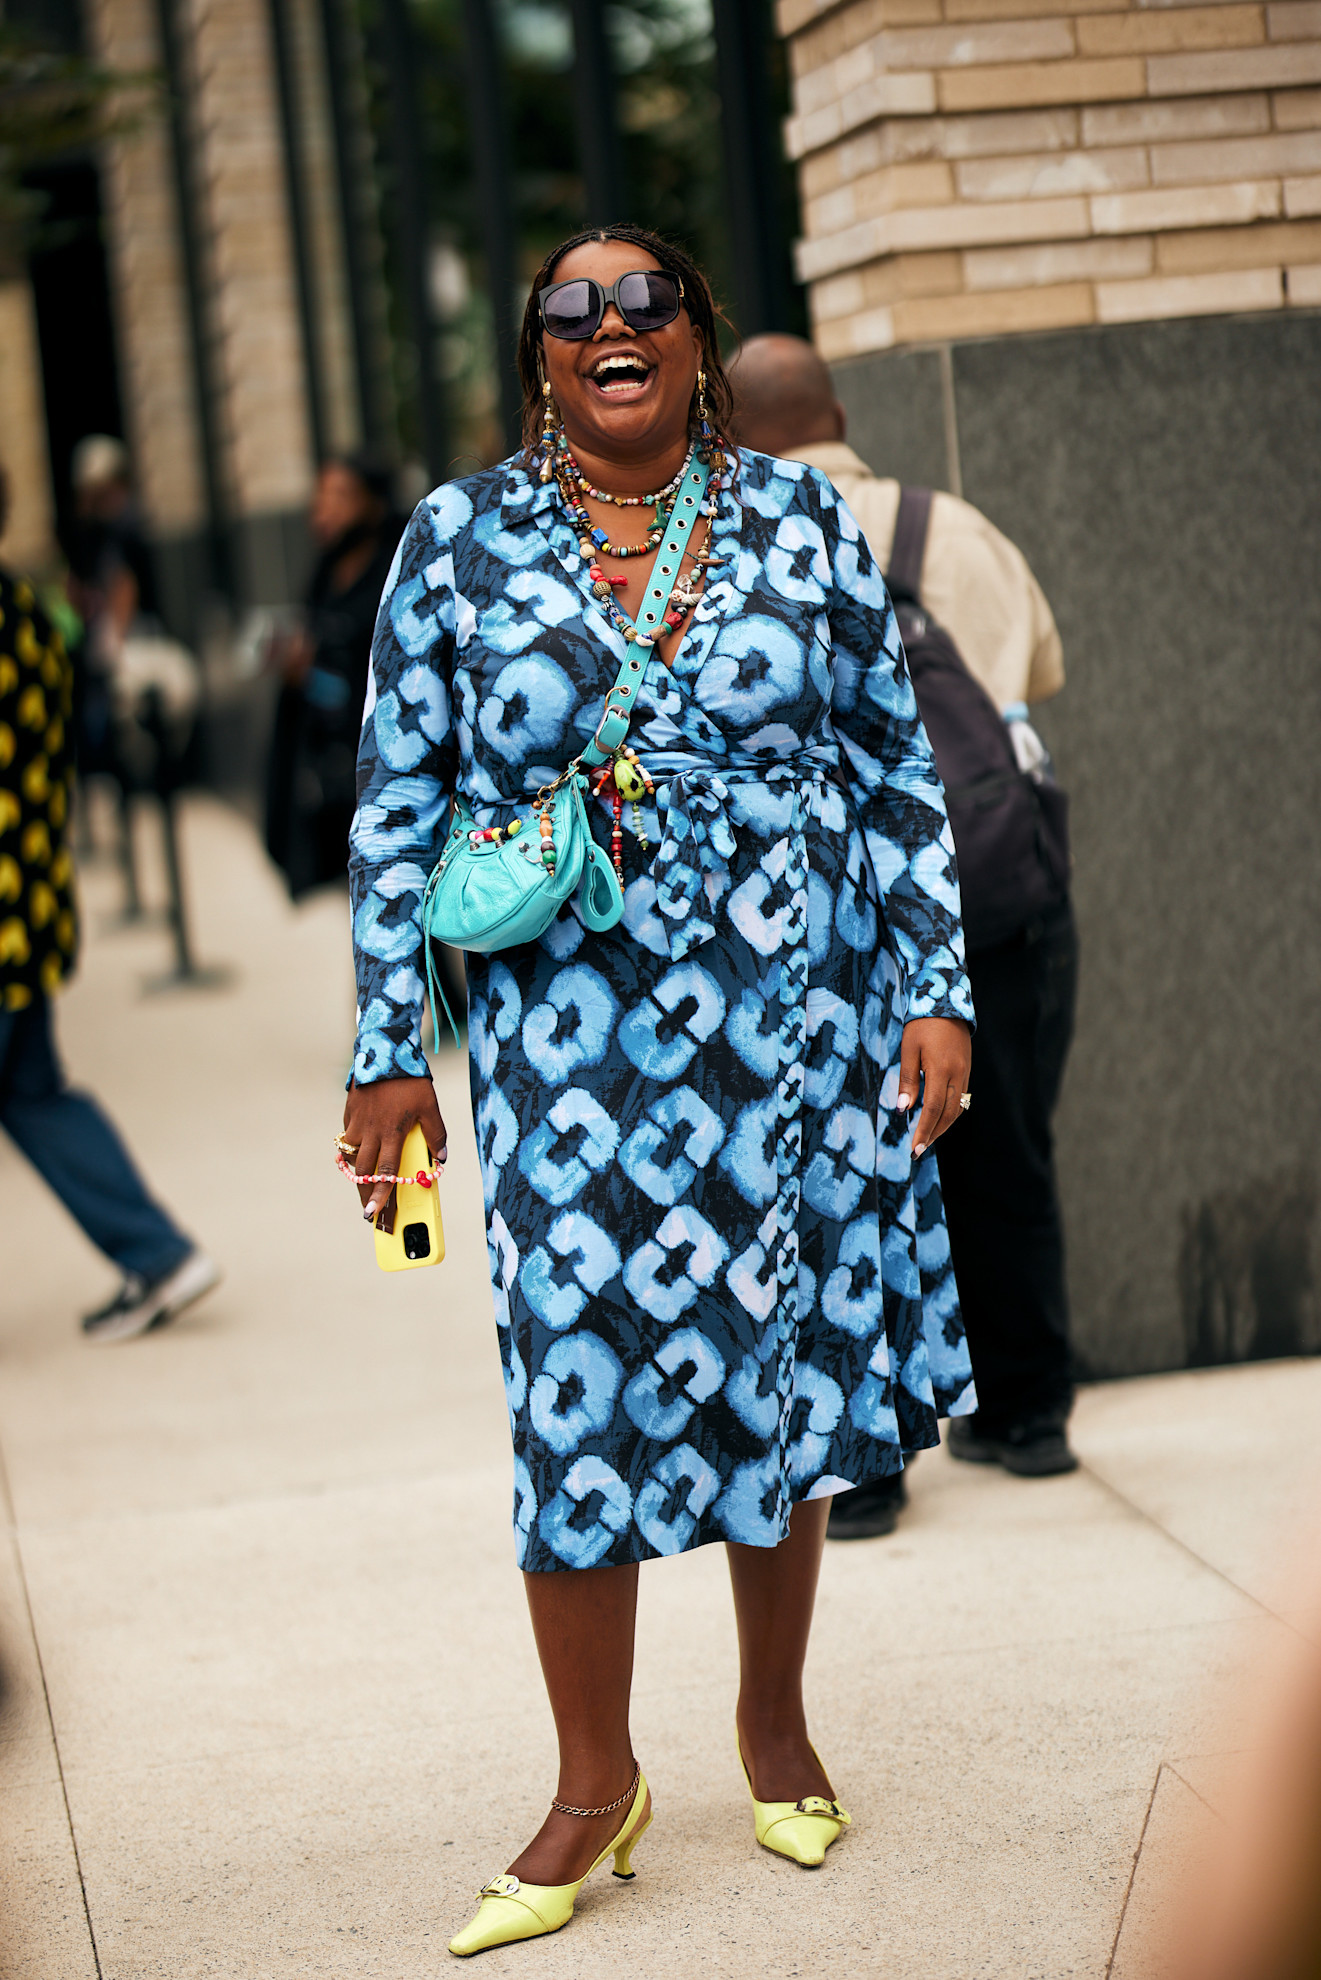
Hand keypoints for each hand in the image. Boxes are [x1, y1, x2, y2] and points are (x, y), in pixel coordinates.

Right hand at [343, 1075, 446, 1224]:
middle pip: (364, 1171)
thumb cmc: (410, 1080)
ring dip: (356, 1173)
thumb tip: (441, 1159)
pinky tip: (359, 1152)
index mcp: (393, 1133)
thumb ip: (436, 1134)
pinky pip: (348, 1136)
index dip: (381, 1196)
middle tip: (368, 1210)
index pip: (386, 1173)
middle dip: (365, 1194)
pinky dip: (352, 1148)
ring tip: (362, 1185)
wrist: (384, 1050)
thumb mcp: (430, 1106)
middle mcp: (372, 1131)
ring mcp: (357, 1122)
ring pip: (352, 1156)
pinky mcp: (350, 1112)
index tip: (373, 1214)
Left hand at [897, 1017, 971, 1157]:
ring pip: (956, 1109)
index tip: (914, 1149)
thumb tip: (903, 1109)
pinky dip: (949, 1113)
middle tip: (918, 1150)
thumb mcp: (909, 1049)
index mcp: (941, 1069)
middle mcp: (957, 1075)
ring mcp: (964, 1074)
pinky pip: (960, 1099)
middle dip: (933, 1134)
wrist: (947, 1002)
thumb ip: (907, 1080)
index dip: (923, 1130)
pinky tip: (938, 1119)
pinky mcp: (966, 1071)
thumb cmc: (922, 1025)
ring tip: (926, 1139)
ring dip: (942, 1126)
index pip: (932, 1109)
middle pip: (948, 1114)